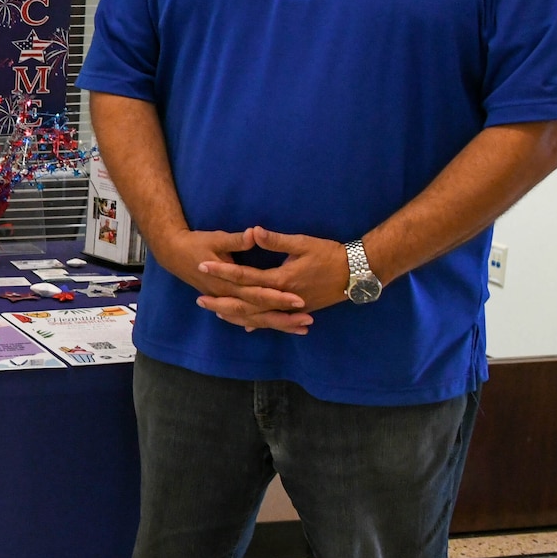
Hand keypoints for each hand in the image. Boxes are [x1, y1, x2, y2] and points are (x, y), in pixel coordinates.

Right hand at [151, 225, 309, 329]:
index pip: (257, 293)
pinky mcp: (226, 300)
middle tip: (308, 321)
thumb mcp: (217, 237)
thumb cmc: (196, 243)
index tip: (299, 300)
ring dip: (278, 324)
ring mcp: (226, 301)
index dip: (278, 297)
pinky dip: (263, 324)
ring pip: (255, 319)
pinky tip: (279, 328)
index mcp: (228, 282)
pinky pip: (246, 318)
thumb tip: (255, 234)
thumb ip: (237, 239)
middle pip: (259, 312)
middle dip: (284, 318)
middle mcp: (228, 296)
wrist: (173, 253)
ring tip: (302, 329)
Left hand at [194, 225, 351, 332]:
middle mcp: (282, 298)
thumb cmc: (330, 254)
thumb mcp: (302, 243)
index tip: (202, 265)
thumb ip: (275, 240)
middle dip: (221, 301)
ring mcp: (290, 308)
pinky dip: (258, 322)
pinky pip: (273, 320)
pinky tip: (247, 326)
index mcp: (280, 279)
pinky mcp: (298, 311)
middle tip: (199, 300)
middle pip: (245, 303)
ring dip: (236, 315)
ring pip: (257, 316)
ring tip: (216, 312)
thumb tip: (253, 231)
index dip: (222, 270)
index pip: (244, 276)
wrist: (357, 273)